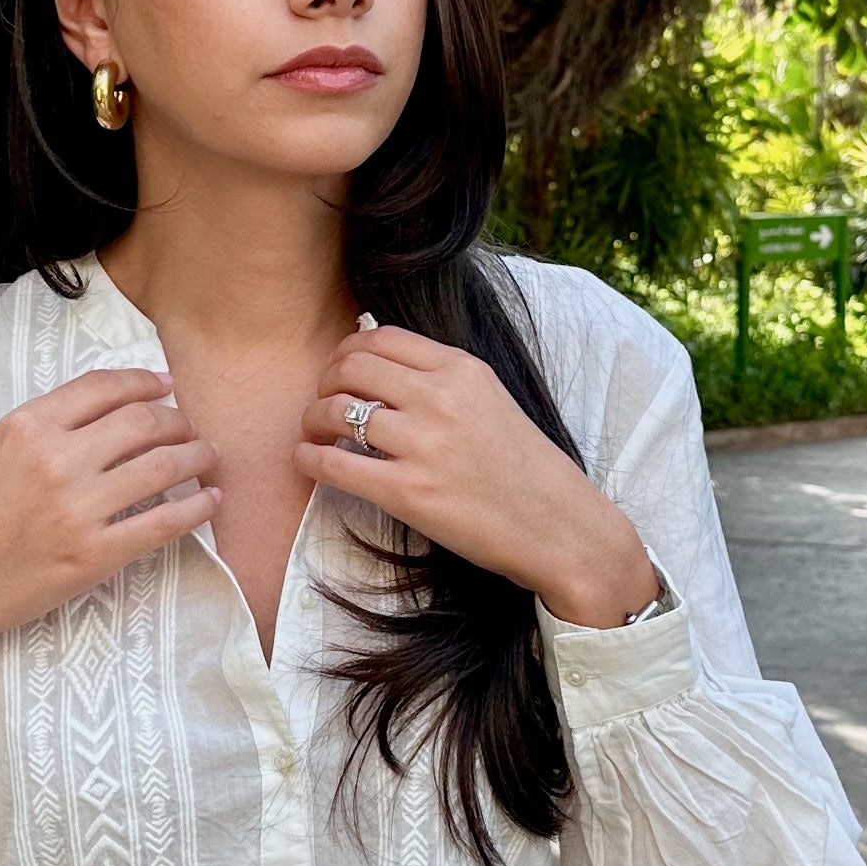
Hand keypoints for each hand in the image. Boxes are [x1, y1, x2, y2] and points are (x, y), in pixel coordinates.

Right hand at [0, 367, 218, 748]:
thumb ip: (43, 430)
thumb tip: (104, 414)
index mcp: (27, 425)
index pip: (105, 387)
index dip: (146, 381)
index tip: (166, 386)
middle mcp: (57, 458)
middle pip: (144, 422)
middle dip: (178, 420)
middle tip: (191, 428)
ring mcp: (79, 508)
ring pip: (163, 466)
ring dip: (197, 457)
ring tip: (209, 459)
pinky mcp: (94, 555)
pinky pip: (164, 523)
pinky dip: (197, 509)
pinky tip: (210, 502)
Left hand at [298, 324, 657, 623]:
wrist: (559, 527)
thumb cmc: (525, 471)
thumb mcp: (491, 401)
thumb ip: (443, 380)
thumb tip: (380, 362)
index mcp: (462, 370)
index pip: (380, 338)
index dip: (346, 351)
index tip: (340, 371)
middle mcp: (441, 398)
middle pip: (351, 367)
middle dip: (325, 381)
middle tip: (322, 403)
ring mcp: (423, 445)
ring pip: (336, 411)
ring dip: (313, 420)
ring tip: (314, 433)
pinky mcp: (408, 493)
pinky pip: (334, 464)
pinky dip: (310, 458)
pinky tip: (308, 460)